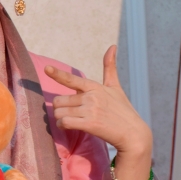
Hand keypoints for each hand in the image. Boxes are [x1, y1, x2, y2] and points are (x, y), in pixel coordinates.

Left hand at [44, 45, 152, 179]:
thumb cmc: (123, 110)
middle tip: (69, 113)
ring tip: (70, 120)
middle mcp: (91, 97)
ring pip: (59, 112)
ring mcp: (90, 110)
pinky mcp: (89, 124)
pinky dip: (62, 125)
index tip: (47, 69)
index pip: (72, 79)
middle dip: (60, 108)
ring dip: (60, 118)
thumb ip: (110, 67)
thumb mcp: (115, 87)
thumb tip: (112, 46)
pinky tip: (67, 127)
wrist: (133, 133)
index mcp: (95, 87)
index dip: (57, 74)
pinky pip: (64, 122)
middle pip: (59, 100)